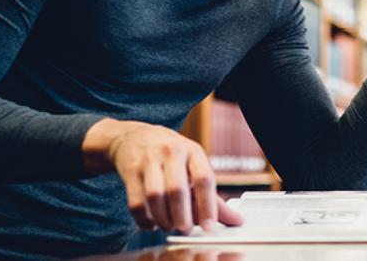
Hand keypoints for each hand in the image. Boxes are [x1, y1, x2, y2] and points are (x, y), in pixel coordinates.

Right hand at [83, 119, 244, 232]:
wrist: (134, 136)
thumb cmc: (170, 154)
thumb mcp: (194, 166)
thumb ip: (212, 196)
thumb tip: (236, 220)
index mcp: (193, 151)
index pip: (204, 179)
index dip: (208, 206)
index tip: (209, 226)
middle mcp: (171, 152)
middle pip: (177, 190)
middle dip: (181, 216)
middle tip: (184, 228)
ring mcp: (148, 160)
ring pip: (154, 196)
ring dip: (162, 218)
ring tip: (167, 225)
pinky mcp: (130, 170)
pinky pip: (135, 201)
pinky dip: (143, 218)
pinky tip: (151, 222)